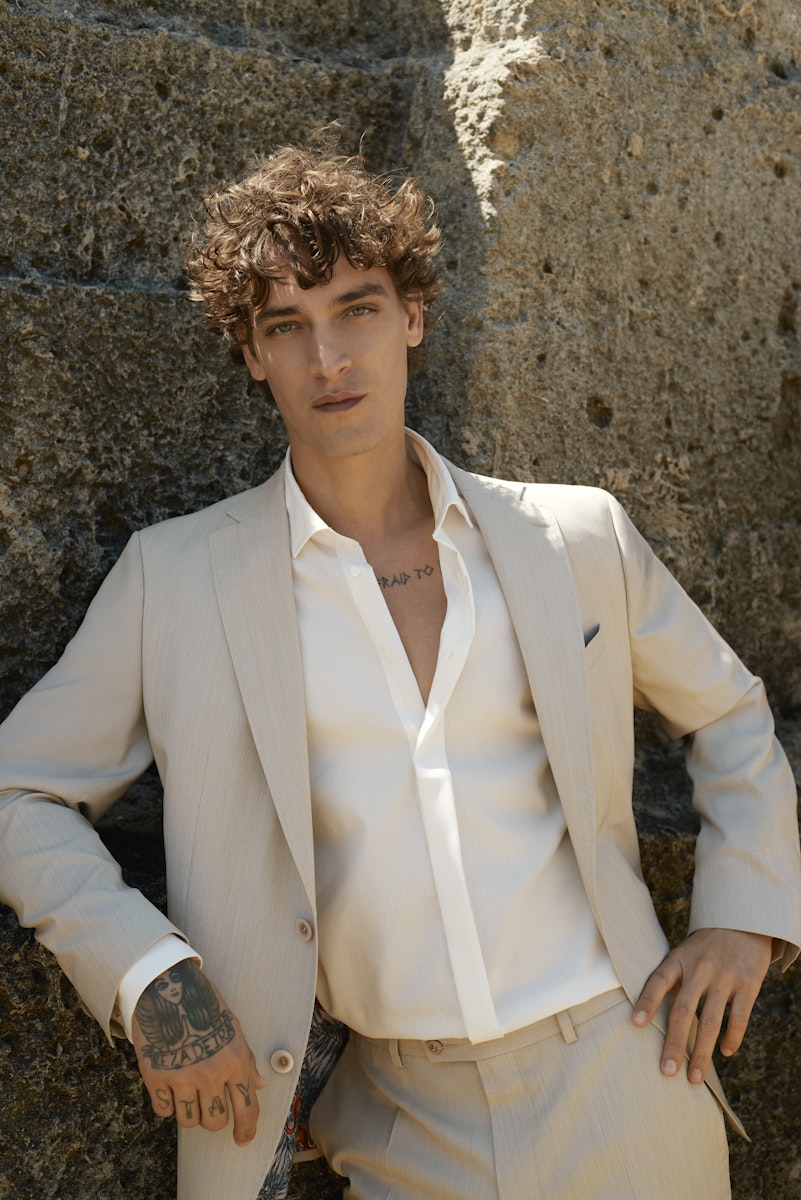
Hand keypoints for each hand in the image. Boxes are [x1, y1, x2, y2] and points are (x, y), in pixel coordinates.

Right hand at [132, 959, 265, 1145]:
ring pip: (188, 1121)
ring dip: (189, 1111)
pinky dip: (166, 1103)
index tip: (241, 1140)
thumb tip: (257, 1087)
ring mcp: (182, 1076)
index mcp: (235, 1060)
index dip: (246, 1131)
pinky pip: (163, 1111)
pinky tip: (169, 1083)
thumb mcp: (233, 1028)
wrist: (167, 986)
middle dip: (212, 1118)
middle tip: (207, 1101)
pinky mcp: (155, 1076)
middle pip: (214, 1123)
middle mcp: (211, 1072)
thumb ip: (246, 1061)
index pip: (247, 1109)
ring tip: (187, 1088)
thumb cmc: (203, 1005)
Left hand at [632, 927, 771, 1084]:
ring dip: (701, 1052)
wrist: (743, 922)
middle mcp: (700, 969)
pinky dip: (731, 1038)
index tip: (635, 1024)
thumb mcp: (684, 953)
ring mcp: (725, 977)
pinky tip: (725, 1052)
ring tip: (695, 1077)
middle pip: (683, 1011)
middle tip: (666, 1071)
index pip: (658, 981)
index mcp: (679, 960)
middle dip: (674, 1044)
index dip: (646, 1002)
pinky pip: (738, 1018)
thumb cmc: (706, 946)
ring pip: (710, 1021)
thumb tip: (650, 1015)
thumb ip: (672, 979)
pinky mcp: (748, 984)